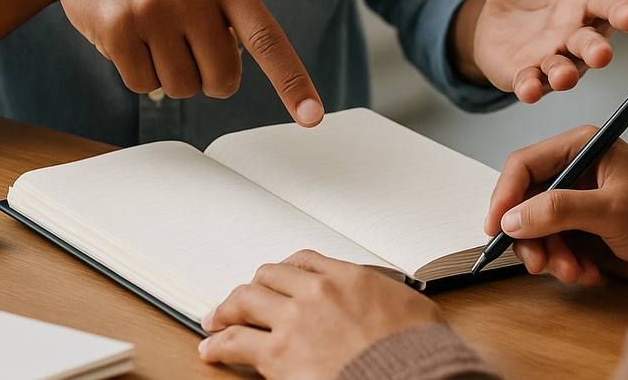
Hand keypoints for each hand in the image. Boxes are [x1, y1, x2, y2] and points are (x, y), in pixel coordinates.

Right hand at [39, 0, 323, 125]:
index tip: (312, 117)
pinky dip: (141, 74)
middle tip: (192, 54)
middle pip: (222, 78)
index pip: (267, 38)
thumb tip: (230, 75)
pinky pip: (143, 85)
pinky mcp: (118, 27)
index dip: (292, 81)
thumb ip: (228, 13)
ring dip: (173, 77)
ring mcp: (154, 8)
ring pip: (182, 87)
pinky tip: (130, 40)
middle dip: (212, 81)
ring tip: (157, 38)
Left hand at [198, 250, 442, 378]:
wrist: (409, 377)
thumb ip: (389, 300)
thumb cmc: (416, 352)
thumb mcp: (412, 309)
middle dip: (252, 287)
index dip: (285, 269)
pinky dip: (218, 344)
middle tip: (243, 297)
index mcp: (349, 278)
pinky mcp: (277, 355)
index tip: (279, 276)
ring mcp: (293, 322)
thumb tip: (394, 306)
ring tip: (216, 318)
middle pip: (268, 275)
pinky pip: (235, 342)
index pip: (305, 260)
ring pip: (244, 301)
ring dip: (227, 309)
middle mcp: (315, 292)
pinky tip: (211, 350)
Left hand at [460, 0, 627, 101]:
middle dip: (596, 50)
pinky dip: (531, 88)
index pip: (613, 4)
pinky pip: (533, 85)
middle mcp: (577, 32)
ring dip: (564, 75)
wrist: (497, 12)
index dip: (623, 12)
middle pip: (593, 44)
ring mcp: (553, 57)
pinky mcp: (527, 74)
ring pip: (566, 71)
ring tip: (559, 75)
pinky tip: (526, 89)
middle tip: (600, 54)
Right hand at [485, 126, 627, 284]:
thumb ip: (560, 210)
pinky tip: (590, 273)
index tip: (496, 228)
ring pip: (536, 229)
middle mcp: (574, 170)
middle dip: (530, 236)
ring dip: (550, 256)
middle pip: (524, 200)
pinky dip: (565, 264)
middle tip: (539, 264)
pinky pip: (554, 247)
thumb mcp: (612, 210)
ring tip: (575, 273)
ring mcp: (577, 201)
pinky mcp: (582, 228)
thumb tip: (512, 218)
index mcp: (580, 147)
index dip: (505, 195)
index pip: (524, 164)